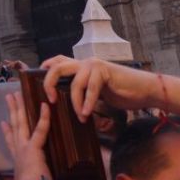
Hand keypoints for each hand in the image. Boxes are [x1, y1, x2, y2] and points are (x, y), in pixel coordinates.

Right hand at [2, 92, 51, 179]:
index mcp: (18, 163)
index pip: (11, 143)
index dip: (7, 132)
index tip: (3, 123)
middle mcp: (18, 153)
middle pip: (14, 128)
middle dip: (12, 112)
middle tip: (9, 98)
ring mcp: (24, 148)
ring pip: (21, 123)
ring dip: (19, 107)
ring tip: (16, 94)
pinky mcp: (33, 147)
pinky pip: (40, 129)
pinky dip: (43, 117)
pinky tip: (44, 105)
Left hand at [40, 56, 158, 118]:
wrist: (144, 90)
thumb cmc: (121, 92)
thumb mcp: (96, 91)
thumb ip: (82, 91)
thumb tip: (66, 103)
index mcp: (80, 66)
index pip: (57, 62)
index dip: (44, 70)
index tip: (35, 84)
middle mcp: (84, 63)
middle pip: (57, 68)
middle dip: (49, 84)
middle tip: (52, 101)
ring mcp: (94, 65)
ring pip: (75, 82)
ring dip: (75, 103)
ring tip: (80, 117)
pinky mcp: (105, 71)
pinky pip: (90, 88)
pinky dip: (87, 103)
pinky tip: (87, 114)